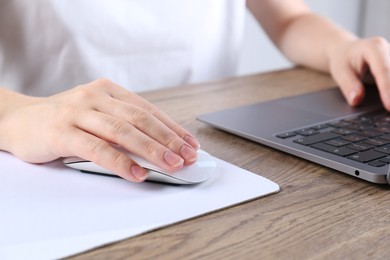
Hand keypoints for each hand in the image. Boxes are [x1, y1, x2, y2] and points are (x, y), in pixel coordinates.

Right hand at [0, 79, 199, 181]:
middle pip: (140, 119)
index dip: (172, 127)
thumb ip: (122, 124)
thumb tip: (158, 145)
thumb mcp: (96, 114)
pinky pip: (97, 148)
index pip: (148, 110)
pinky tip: (137, 173)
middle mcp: (96, 97)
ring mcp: (78, 112)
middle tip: (188, 155)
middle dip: (168, 139)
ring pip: (123, 131)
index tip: (190, 143)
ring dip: (151, 150)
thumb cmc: (63, 120)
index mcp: (108, 90)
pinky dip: (120, 162)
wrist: (17, 119)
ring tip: (171, 165)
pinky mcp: (62, 132)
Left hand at [328, 37, 389, 109]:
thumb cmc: (343, 60)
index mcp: (373, 48)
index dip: (388, 89)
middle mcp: (388, 50)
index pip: (383, 70)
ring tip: (389, 108)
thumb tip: (356, 100)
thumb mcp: (339, 71)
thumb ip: (349, 85)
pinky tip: (389, 103)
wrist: (347, 51)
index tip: (389, 106)